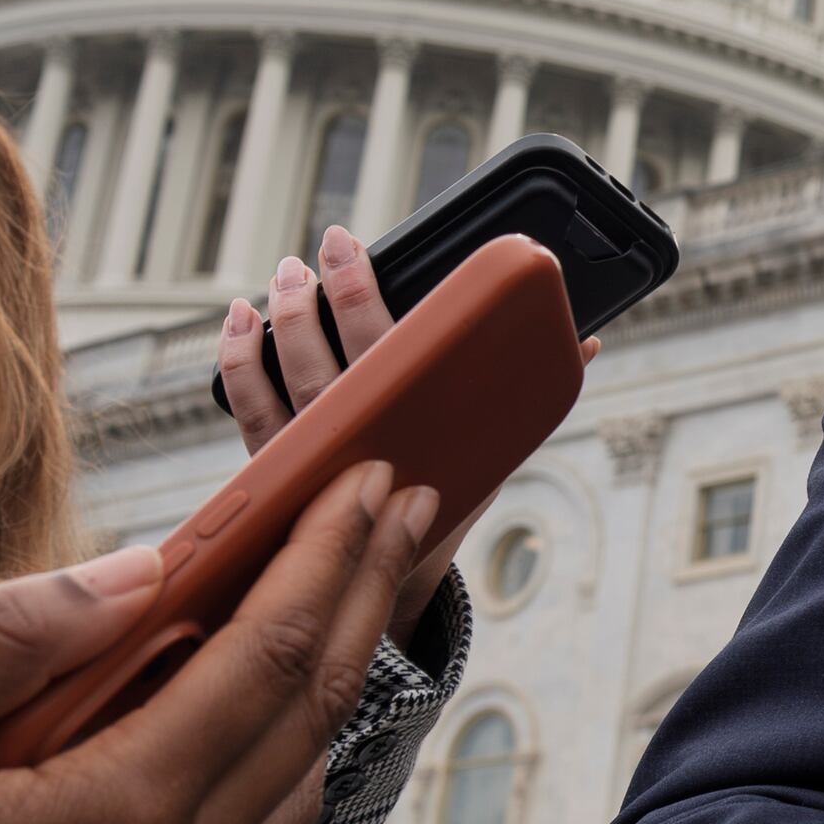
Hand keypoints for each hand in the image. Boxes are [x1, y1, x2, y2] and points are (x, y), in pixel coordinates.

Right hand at [0, 462, 438, 823]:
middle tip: (408, 498)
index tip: (371, 473)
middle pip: (308, 707)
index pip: (267, 654)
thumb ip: (13, 639)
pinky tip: (275, 687)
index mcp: (116, 816)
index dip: (328, 553)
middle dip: (364, 589)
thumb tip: (147, 564)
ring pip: (293, 771)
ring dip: (337, 663)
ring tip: (362, 573)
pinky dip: (284, 738)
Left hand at [218, 224, 598, 636]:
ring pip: (282, 381)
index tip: (350, 247)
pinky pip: (248, 410)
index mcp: (408, 432)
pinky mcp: (272, 466)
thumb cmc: (448, 498)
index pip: (383, 353)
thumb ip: (528, 395)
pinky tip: (239, 320)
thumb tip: (585, 341)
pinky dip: (238, 363)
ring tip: (286, 275)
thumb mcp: (495, 452)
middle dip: (319, 297)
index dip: (361, 294)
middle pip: (326, 359)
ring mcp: (306, 455)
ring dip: (280, 322)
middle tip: (320, 249)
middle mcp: (351, 443)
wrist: (394, 575)